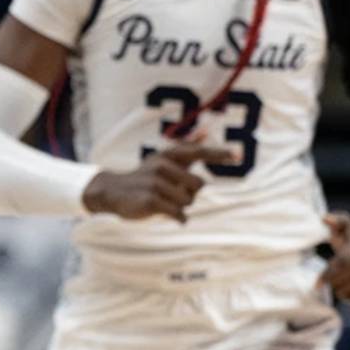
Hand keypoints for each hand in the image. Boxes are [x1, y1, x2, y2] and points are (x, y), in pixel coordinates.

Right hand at [83, 141, 238, 222]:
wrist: (111, 192)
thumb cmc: (144, 177)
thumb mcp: (163, 160)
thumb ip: (187, 149)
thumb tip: (206, 131)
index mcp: (167, 156)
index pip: (197, 152)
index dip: (218, 154)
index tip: (238, 156)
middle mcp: (162, 166)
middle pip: (198, 185)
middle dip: (189, 193)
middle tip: (171, 193)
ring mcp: (155, 183)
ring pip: (188, 201)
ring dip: (180, 206)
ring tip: (163, 202)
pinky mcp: (150, 201)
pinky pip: (179, 214)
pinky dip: (178, 218)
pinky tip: (170, 216)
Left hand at [317, 212, 349, 302]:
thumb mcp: (344, 224)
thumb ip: (335, 220)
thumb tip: (324, 218)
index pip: (341, 264)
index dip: (327, 276)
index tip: (315, 287)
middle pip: (339, 281)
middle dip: (330, 280)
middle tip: (332, 274)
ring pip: (346, 292)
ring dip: (338, 288)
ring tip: (342, 278)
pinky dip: (348, 295)